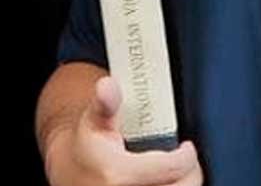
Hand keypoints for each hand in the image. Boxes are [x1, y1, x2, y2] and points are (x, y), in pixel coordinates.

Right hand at [45, 75, 202, 185]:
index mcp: (118, 174)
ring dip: (181, 183)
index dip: (186, 157)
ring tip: (176, 171)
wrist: (71, 173)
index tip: (187, 147)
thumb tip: (106, 85)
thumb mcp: (94, 119)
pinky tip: (166, 181)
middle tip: (185, 160)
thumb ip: (106, 102)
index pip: (171, 169)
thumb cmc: (88, 146)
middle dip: (188, 173)